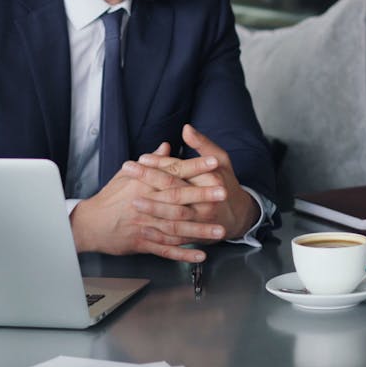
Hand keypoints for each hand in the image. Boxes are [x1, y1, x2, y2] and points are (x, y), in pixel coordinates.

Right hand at [70, 151, 225, 261]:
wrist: (90, 223)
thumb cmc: (110, 198)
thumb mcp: (127, 175)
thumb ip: (152, 162)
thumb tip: (167, 145)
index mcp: (144, 183)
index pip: (174, 172)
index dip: (195, 167)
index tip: (214, 162)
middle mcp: (146, 202)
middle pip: (178, 198)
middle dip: (203, 195)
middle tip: (224, 193)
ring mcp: (145, 224)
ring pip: (176, 227)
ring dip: (199, 229)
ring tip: (220, 230)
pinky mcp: (143, 242)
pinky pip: (166, 249)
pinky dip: (183, 253)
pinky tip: (200, 254)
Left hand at [133, 124, 260, 241]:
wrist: (238, 215)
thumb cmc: (225, 183)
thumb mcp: (220, 160)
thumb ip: (203, 144)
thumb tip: (186, 128)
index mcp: (211, 179)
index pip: (181, 169)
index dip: (160, 163)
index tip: (141, 157)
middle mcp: (206, 201)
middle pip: (174, 191)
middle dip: (149, 181)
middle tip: (127, 172)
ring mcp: (201, 221)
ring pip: (174, 216)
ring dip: (153, 209)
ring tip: (132, 201)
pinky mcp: (197, 236)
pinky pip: (176, 238)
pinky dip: (159, 235)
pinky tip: (143, 229)